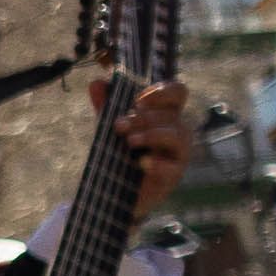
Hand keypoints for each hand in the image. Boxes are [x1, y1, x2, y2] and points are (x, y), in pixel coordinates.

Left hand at [104, 73, 193, 221]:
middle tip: (119, 126)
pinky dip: (157, 163)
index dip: (163, 91)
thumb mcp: (110, 128)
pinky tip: (141, 163)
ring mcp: (178, 155)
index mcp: (165, 116)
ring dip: (152, 135)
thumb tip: (96, 82)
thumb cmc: (119, 154)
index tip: (138, 100)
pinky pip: (173, 167)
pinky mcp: (173, 177)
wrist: (115, 192)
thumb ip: (106, 106)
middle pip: (172, 115)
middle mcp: (176, 132)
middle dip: (143, 118)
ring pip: (178, 136)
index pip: (178, 93)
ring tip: (130, 141)